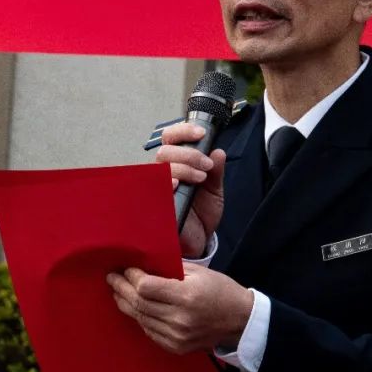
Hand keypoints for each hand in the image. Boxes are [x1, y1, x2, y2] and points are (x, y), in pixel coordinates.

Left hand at [107, 263, 253, 354]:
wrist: (239, 320)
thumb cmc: (221, 291)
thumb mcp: (200, 271)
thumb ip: (172, 268)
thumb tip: (147, 264)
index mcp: (186, 296)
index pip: (146, 287)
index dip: (132, 277)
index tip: (126, 268)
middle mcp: (179, 318)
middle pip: (139, 303)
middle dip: (122, 288)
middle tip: (112, 278)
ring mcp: (177, 336)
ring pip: (141, 318)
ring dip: (126, 304)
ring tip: (117, 292)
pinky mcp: (176, 347)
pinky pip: (149, 332)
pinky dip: (140, 318)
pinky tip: (134, 308)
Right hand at [156, 123, 225, 257]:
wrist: (201, 240)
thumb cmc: (202, 213)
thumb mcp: (215, 189)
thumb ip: (216, 171)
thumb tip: (218, 152)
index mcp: (177, 164)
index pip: (171, 139)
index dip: (183, 131)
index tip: (201, 133)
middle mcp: (164, 174)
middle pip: (164, 151)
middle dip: (189, 154)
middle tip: (206, 165)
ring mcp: (158, 190)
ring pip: (159, 167)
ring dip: (182, 167)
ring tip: (200, 178)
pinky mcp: (156, 206)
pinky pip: (153, 191)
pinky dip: (165, 184)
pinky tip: (177, 184)